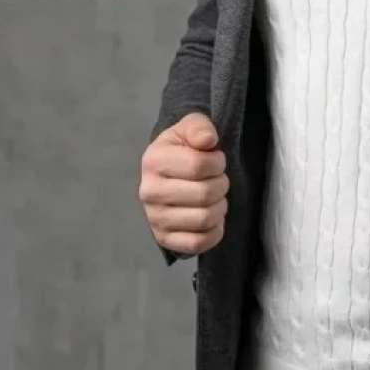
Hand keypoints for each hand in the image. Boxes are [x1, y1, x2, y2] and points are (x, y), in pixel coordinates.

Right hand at [139, 113, 228, 254]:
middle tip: (218, 181)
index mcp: (153, 160)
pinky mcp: (164, 239)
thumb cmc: (184, 148)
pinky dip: (214, 232)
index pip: (198, 165)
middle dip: (221, 185)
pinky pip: (198, 243)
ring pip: (204, 219)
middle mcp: (149, 191)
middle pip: (204, 194)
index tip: (216, 161)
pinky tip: (213, 219)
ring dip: (220, 207)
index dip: (217, 163)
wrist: (169, 172)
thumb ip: (200, 127)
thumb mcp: (191, 127)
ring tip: (215, 198)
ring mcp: (154, 218)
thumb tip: (207, 140)